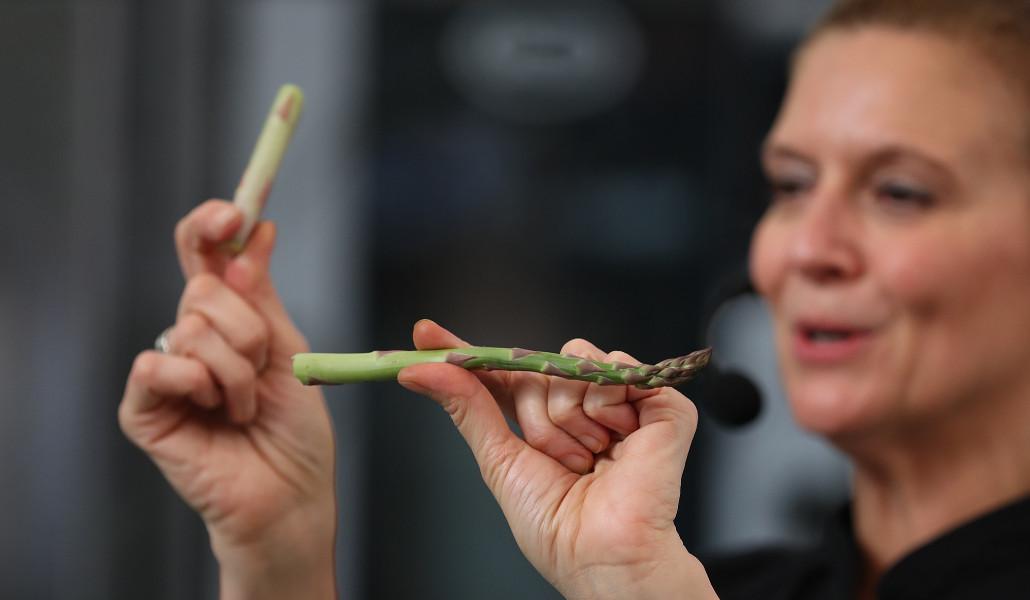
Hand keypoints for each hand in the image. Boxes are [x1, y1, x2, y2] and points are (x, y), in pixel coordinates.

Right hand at [119, 200, 335, 598]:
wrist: (292, 493)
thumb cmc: (295, 429)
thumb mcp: (288, 348)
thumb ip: (261, 294)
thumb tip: (256, 229)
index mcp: (225, 321)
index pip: (202, 258)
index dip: (209, 227)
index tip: (233, 213)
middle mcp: (190, 340)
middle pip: (204, 290)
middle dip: (250, 329)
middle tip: (264, 371)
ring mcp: (165, 375)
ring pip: (190, 327)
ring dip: (237, 371)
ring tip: (245, 409)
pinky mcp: (143, 411)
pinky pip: (157, 366)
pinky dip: (198, 383)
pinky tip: (215, 412)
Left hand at [398, 321, 716, 599]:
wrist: (603, 553)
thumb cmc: (557, 527)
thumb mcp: (498, 460)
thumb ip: (465, 405)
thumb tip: (420, 369)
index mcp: (542, 422)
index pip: (502, 374)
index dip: (467, 353)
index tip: (425, 333)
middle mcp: (579, 406)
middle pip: (540, 366)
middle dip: (537, 413)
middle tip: (555, 457)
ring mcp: (622, 402)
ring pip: (577, 362)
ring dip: (573, 415)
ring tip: (591, 456)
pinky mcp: (661, 403)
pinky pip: (621, 370)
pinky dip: (609, 405)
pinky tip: (618, 439)